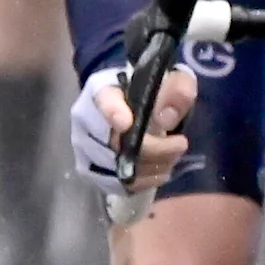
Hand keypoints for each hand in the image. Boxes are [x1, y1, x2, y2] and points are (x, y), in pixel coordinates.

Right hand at [73, 63, 197, 198]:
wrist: (130, 106)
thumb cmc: (151, 91)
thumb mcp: (173, 81)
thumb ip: (177, 91)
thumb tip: (167, 118)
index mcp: (103, 89)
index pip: (103, 100)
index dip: (112, 112)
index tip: (126, 123)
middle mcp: (85, 119)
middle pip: (113, 142)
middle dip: (153, 149)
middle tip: (180, 144)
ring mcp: (84, 147)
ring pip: (116, 167)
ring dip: (151, 167)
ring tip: (172, 158)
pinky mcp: (90, 170)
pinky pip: (116, 183)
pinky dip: (142, 182)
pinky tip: (159, 172)